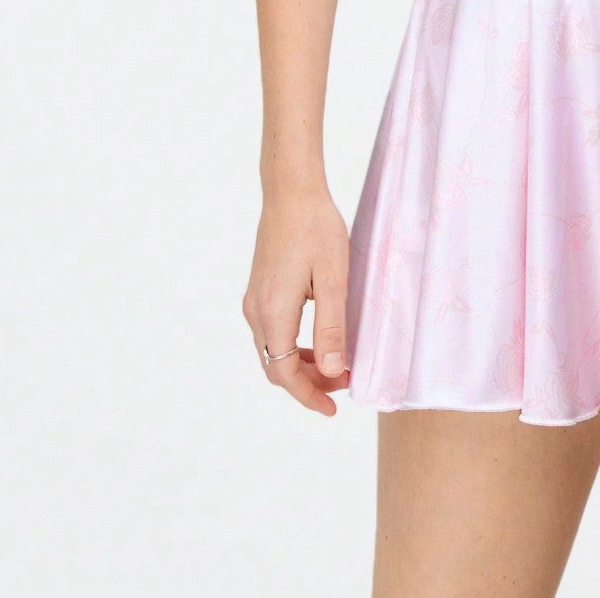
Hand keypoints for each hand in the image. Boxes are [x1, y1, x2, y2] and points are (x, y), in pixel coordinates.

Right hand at [242, 185, 352, 414]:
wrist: (291, 191)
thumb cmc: (316, 228)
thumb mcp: (333, 278)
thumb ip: (332, 326)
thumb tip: (333, 371)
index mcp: (273, 313)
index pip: (285, 374)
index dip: (309, 396)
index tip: (334, 408)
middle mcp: (256, 311)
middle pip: (277, 366)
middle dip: (309, 383)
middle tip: (344, 384)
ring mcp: (254, 299)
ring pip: (274, 350)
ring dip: (303, 364)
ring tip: (338, 364)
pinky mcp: (260, 288)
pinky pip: (273, 331)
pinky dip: (295, 345)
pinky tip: (320, 339)